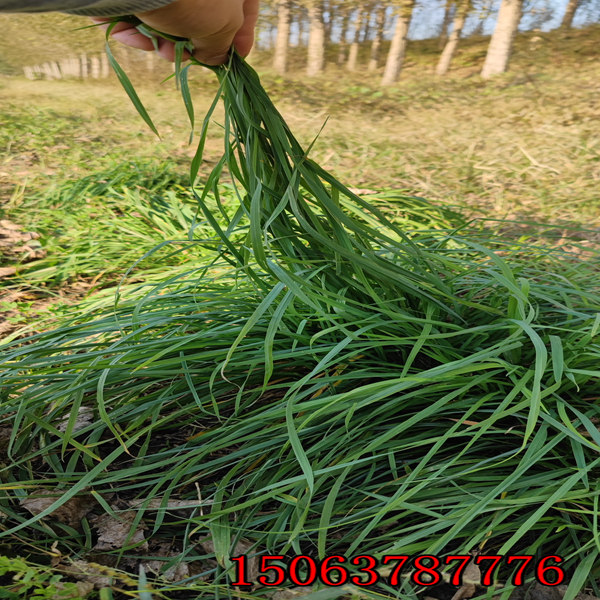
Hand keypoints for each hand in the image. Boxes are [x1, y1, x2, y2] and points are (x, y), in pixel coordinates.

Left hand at [92, 0, 258, 64]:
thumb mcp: (224, 25)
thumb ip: (223, 45)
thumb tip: (215, 58)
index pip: (245, 8)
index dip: (242, 35)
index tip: (236, 57)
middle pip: (204, 17)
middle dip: (195, 44)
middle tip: (191, 56)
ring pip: (171, 19)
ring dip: (166, 43)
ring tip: (163, 49)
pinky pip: (140, 15)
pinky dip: (139, 32)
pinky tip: (138, 37)